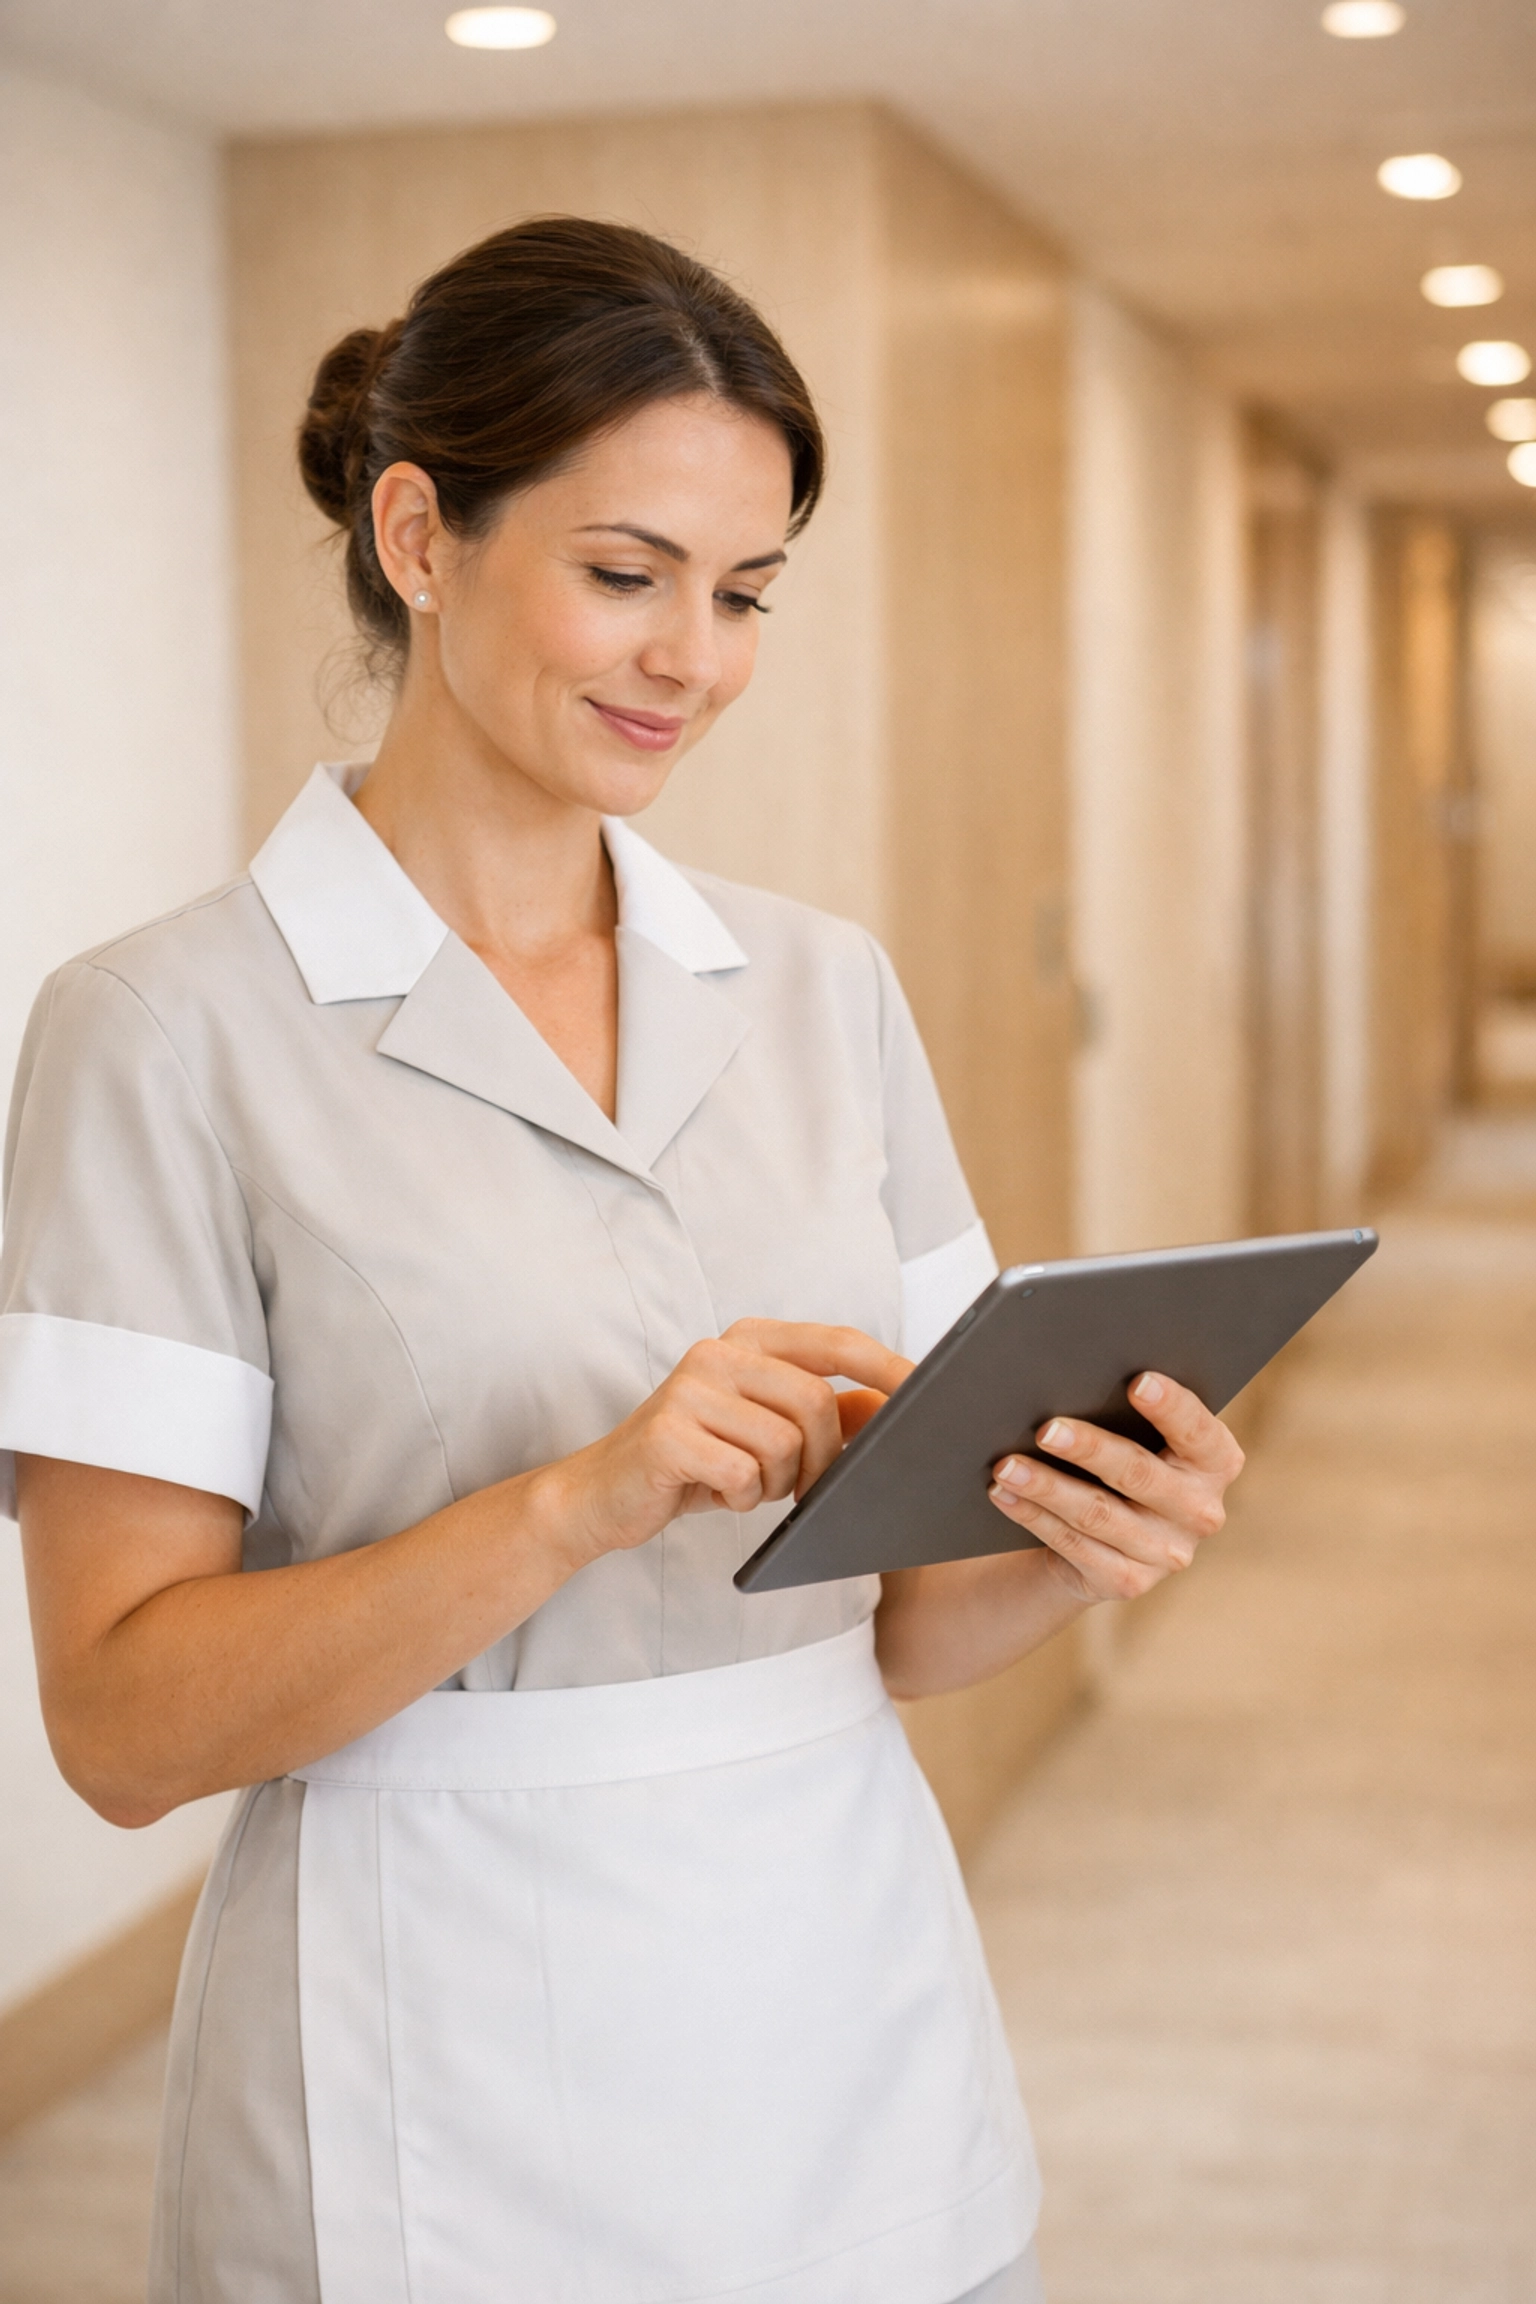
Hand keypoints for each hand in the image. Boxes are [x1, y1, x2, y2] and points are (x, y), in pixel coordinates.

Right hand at [539, 1321, 911, 1568]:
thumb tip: (897, 1408)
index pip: (837, 1342)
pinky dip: (743, 1497)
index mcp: (750, 1340)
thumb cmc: (699, 1460)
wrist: (603, 1494)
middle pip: (817, 1402)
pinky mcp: (667, 1434)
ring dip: (778, 1483)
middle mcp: (719, 1352)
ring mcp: (689, 1388)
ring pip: (783, 1443)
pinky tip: (717, 1492)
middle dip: (825, 1458)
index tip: (930, 1395)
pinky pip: (743, 1474)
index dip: (888, 1369)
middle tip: (805, 1486)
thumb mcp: (769, 1432)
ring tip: (748, 1485)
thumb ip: (831, 1413)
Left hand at [987, 1372, 1243, 1605]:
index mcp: (1216, 1462)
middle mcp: (1200, 1511)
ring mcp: (1166, 1553)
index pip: (1198, 1431)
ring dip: (1046, 1487)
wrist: (1112, 1540)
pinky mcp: (1129, 1581)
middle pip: (1138, 1474)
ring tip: (1007, 1466)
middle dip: (1089, 1449)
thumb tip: (1072, 1381)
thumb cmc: (1127, 1462)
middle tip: (1045, 1429)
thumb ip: (1129, 1414)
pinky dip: (1034, 1516)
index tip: (1137, 1382)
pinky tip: (1005, 1495)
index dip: (1171, 1406)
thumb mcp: (1144, 1439)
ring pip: (1097, 1514)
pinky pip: (1073, 1544)